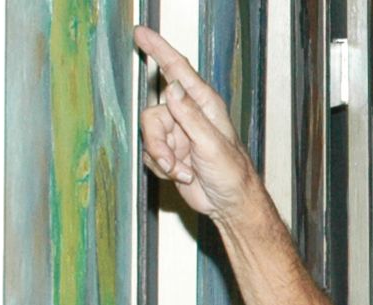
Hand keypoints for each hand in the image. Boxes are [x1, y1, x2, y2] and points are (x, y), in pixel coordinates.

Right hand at [134, 25, 256, 219]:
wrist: (229, 204)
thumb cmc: (232, 174)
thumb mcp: (212, 145)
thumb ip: (191, 117)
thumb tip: (173, 89)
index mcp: (204, 105)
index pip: (177, 71)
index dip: (159, 50)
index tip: (141, 32)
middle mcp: (189, 115)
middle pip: (153, 116)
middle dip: (158, 143)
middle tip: (170, 163)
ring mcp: (179, 134)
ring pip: (150, 137)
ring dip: (163, 159)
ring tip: (183, 173)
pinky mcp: (172, 153)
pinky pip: (151, 154)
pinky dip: (163, 169)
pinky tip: (183, 177)